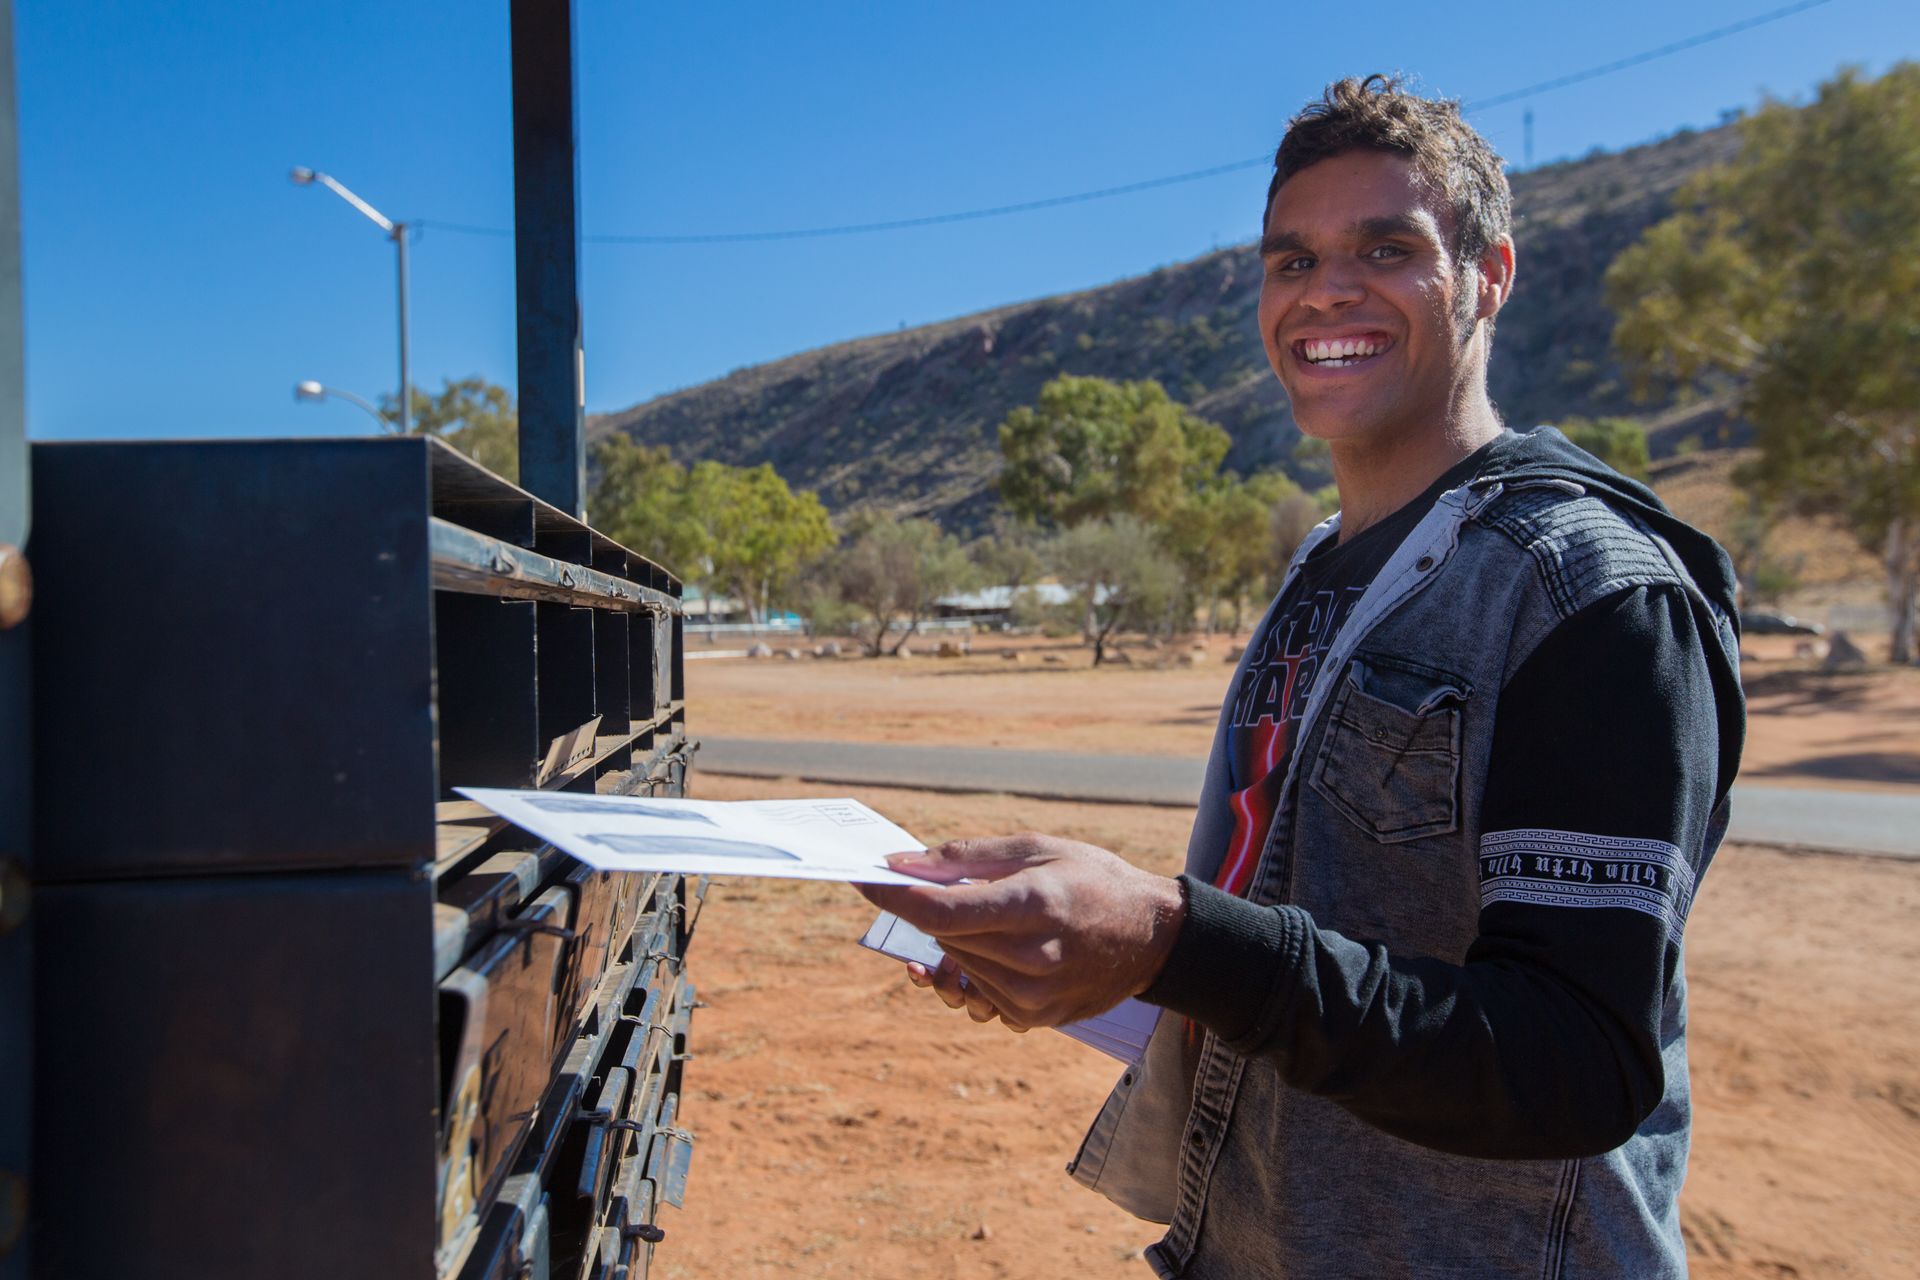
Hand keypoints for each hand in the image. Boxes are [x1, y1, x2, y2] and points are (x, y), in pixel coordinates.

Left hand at [858, 833, 1185, 1029]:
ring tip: (993, 918)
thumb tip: (901, 863)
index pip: (941, 912)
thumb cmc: (1093, 879)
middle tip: (944, 887)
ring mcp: (1034, 997)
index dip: (894, 897)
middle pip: (944, 939)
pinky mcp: (1035, 1019)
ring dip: (958, 941)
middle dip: (932, 912)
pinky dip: (978, 969)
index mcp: (1034, 905)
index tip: (865, 880)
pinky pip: (979, 995)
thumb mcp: (1037, 848)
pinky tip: (1002, 950)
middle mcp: (1032, 958)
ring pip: (957, 967)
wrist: (1154, 938)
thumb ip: (966, 856)